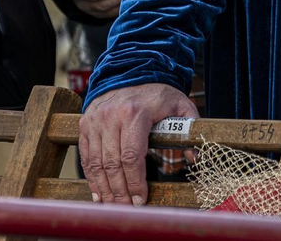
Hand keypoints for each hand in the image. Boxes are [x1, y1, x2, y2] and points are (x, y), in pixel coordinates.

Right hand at [79, 83, 197, 205]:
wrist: (132, 71)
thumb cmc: (158, 93)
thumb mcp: (180, 104)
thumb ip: (190, 128)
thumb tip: (195, 157)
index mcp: (136, 113)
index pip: (132, 156)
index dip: (135, 181)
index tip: (140, 199)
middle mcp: (112, 117)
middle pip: (112, 164)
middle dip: (120, 191)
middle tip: (127, 208)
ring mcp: (96, 121)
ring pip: (97, 163)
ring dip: (104, 188)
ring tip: (113, 205)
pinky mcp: (86, 124)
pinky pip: (86, 156)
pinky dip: (91, 177)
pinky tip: (99, 192)